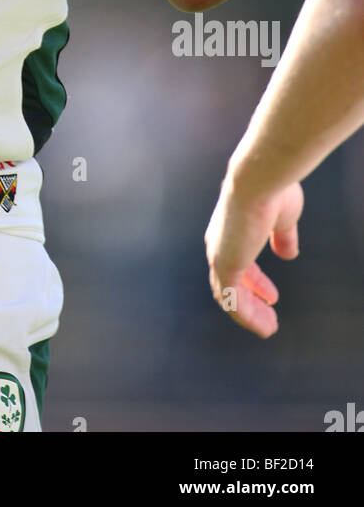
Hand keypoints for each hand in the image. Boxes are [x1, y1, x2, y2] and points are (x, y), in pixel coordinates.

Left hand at [204, 177, 303, 336]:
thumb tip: (287, 254)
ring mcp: (219, 255)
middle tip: (269, 314)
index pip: (238, 262)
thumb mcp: (282, 218)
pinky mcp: (225, 266)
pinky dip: (247, 317)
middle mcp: (219, 243)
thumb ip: (282, 237)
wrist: (259, 179)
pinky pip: (232, 302)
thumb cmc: (272, 190)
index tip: (271, 296)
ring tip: (269, 328)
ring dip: (250, 315)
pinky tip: (265, 327)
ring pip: (229, 297)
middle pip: (228, 282)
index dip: (255, 281)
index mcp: (230, 229)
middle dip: (250, 300)